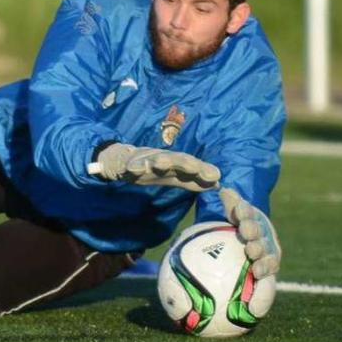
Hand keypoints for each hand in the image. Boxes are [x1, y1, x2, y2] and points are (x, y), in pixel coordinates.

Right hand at [89, 143, 220, 191]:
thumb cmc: (154, 169)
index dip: (202, 170)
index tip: (216, 177)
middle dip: (186, 162)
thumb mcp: (176, 177)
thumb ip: (195, 181)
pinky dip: (134, 167)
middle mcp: (163, 158)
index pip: (192, 166)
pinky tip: (135, 170)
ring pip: (155, 158)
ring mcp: (146, 159)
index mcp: (176, 163)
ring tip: (162, 162)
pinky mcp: (129, 164)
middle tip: (196, 167)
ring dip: (160, 160)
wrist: (123, 161)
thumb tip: (218, 183)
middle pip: (176, 159)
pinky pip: (132, 166)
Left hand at [219, 188, 280, 279]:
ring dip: (258, 250)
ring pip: (264, 249)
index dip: (244, 211)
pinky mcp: (272, 263)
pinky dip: (264, 269)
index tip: (239, 209)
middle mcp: (262, 232)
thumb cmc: (239, 228)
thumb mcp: (235, 215)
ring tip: (251, 251)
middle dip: (252, 229)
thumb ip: (231, 204)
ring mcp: (268, 248)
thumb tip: (223, 189)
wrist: (253, 246)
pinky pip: (269, 267)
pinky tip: (256, 273)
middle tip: (245, 230)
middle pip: (257, 231)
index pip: (248, 212)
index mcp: (253, 218)